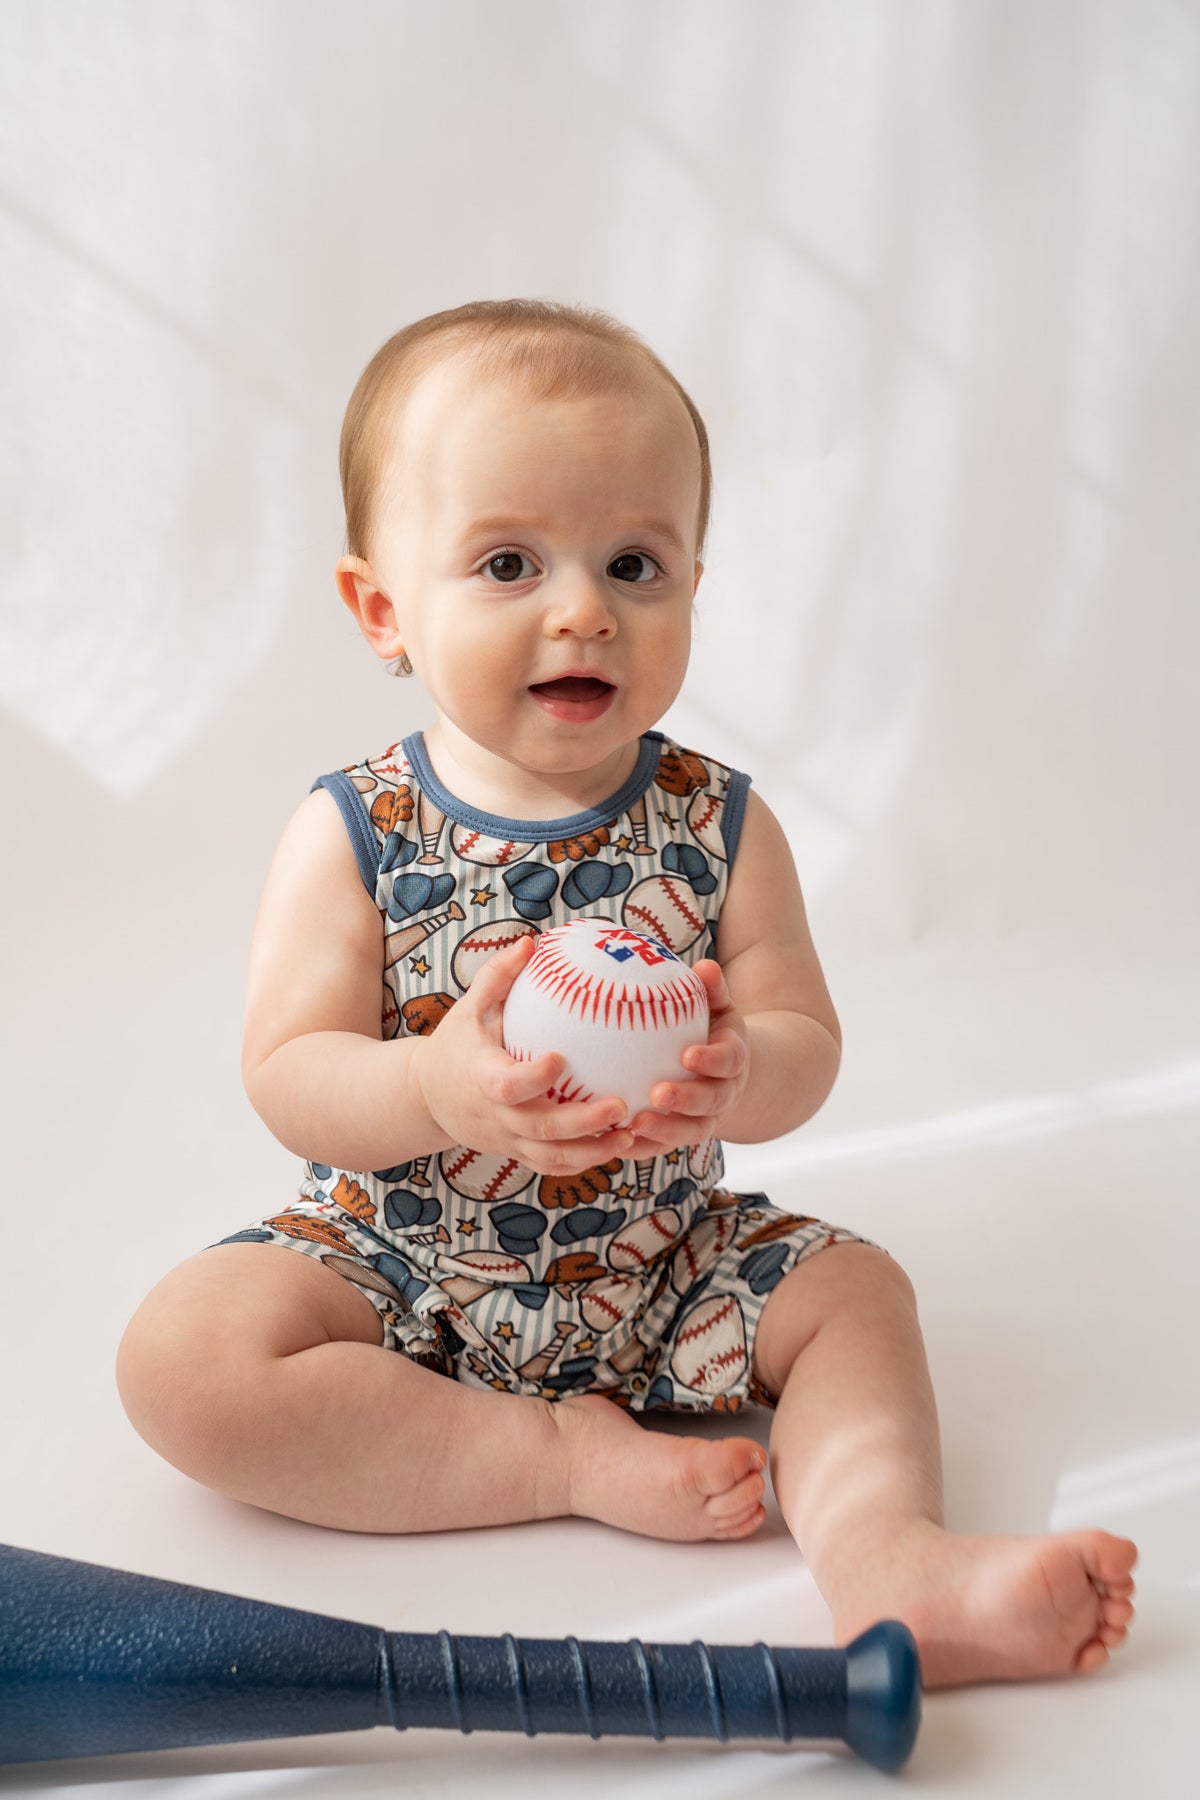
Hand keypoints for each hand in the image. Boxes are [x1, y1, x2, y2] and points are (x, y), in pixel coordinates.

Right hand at [410, 936, 636, 1176]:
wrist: (426, 1097)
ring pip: (551, 1156)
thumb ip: (498, 976)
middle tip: (620, 1106)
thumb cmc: (456, 1044)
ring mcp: (507, 1139)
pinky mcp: (517, 1153)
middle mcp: (495, 1115)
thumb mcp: (469, 1009)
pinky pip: (552, 1165)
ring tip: (631, 1136)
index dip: (532, 1078)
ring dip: (592, 1151)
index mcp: (481, 1077)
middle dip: (581, 1122)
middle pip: (539, 1127)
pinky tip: (618, 1146)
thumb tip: (532, 941)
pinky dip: (584, 1162)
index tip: (561, 1058)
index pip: (505, 1085)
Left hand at [622, 959, 749, 1156]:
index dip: (712, 1060)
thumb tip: (704, 966)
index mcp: (732, 1059)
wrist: (724, 1070)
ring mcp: (705, 1118)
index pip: (729, 1060)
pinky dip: (643, 1147)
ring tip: (633, 1124)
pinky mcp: (681, 1134)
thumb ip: (711, 989)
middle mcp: (723, 1093)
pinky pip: (664, 1147)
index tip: (688, 1055)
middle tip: (657, 1094)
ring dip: (664, 1131)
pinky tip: (616, 1141)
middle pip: (711, 1102)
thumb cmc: (710, 1028)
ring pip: (691, 1132)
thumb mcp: (717, 1006)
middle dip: (687, 1100)